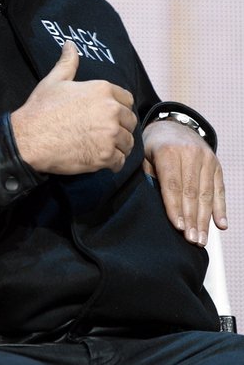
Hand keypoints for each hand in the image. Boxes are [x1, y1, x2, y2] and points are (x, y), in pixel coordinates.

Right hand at [11, 42, 136, 174]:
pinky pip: (120, 161)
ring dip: (118, 146)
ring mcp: (110, 134)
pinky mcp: (106, 156)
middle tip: (103, 134)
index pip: (127, 100)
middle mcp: (111, 111)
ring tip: (102, 147)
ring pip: (127, 142)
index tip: (106, 116)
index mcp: (102, 90)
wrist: (29, 139)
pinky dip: (112, 162)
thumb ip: (68, 62)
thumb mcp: (54, 81)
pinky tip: (100, 159)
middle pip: (130, 121)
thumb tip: (70, 44)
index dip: (118, 108)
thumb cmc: (41, 110)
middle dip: (120, 128)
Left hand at [142, 119, 226, 246]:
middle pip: (191, 192)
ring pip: (206, 193)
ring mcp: (206, 158)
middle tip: (191, 240)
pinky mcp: (216, 164)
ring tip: (201, 239)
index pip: (172, 184)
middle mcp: (190, 154)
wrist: (174, 125)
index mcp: (168, 151)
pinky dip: (220, 208)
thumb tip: (150, 201)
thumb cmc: (154, 145)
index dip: (175, 207)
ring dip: (204, 219)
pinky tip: (220, 225)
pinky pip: (219, 189)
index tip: (178, 227)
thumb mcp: (143, 154)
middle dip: (191, 219)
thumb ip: (147, 175)